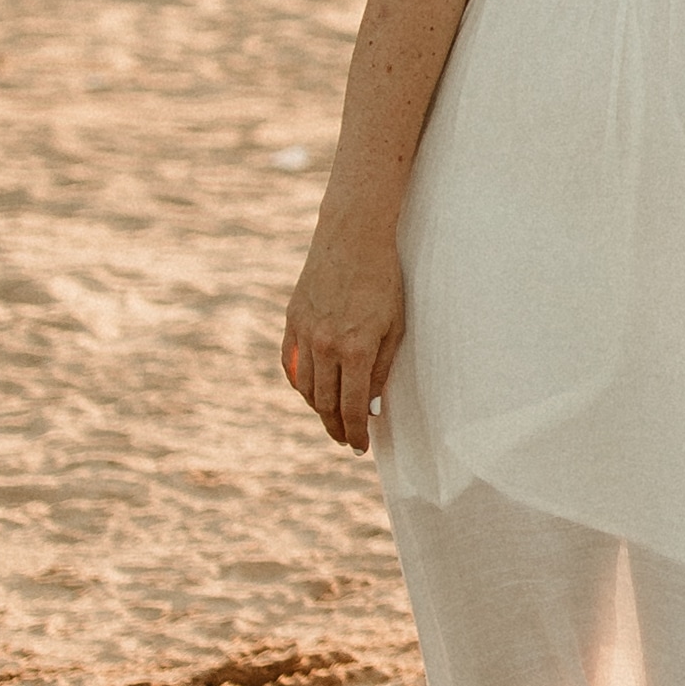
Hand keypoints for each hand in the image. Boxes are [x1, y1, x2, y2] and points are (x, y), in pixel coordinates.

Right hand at [281, 221, 404, 455]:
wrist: (352, 238)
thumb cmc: (383, 281)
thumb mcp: (394, 327)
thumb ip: (381, 369)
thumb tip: (370, 407)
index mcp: (356, 349)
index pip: (351, 407)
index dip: (355, 433)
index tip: (360, 447)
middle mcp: (325, 345)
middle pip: (324, 403)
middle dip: (336, 427)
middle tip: (346, 441)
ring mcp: (304, 333)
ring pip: (305, 387)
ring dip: (318, 409)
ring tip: (332, 419)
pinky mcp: (292, 320)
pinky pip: (290, 364)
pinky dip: (300, 384)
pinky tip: (311, 392)